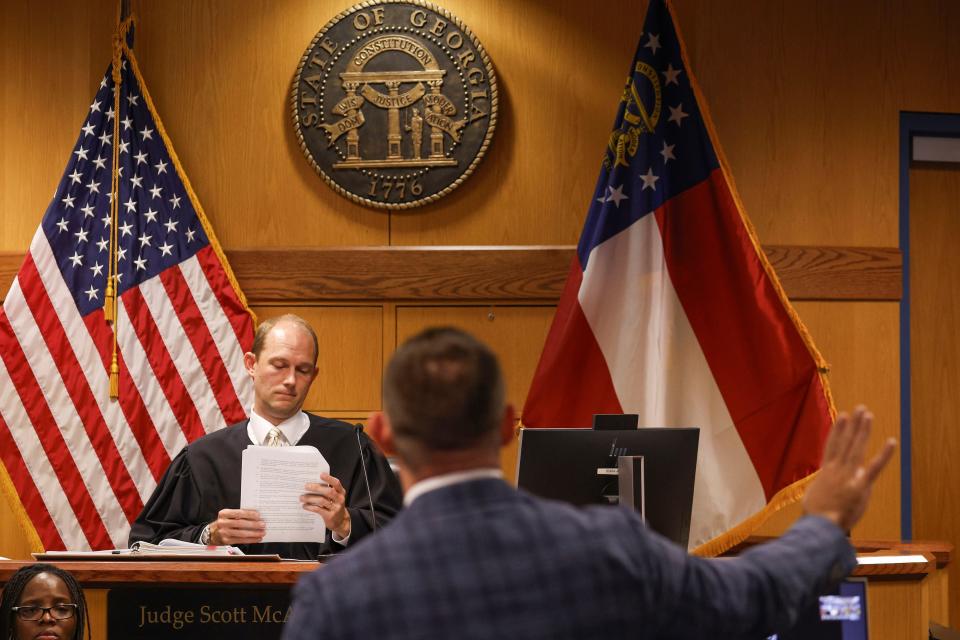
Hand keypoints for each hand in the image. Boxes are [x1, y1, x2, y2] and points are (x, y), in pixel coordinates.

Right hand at [209, 508, 265, 544]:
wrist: (212, 533)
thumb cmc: (224, 522)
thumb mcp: (228, 515)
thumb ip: (239, 514)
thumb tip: (256, 514)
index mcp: (224, 513)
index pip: (238, 513)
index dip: (249, 514)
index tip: (258, 515)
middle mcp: (222, 523)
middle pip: (240, 524)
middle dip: (253, 524)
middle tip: (263, 524)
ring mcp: (224, 533)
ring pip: (241, 533)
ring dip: (254, 533)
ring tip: (262, 532)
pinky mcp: (226, 541)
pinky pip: (241, 540)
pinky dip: (251, 540)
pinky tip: (257, 538)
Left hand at [302, 472, 350, 538]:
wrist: (340, 521)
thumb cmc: (334, 506)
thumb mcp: (335, 497)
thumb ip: (327, 491)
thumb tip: (312, 483)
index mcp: (341, 492)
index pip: (336, 483)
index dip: (329, 478)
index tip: (320, 475)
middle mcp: (339, 499)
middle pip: (328, 491)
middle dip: (316, 488)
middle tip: (306, 486)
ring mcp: (335, 508)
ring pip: (322, 501)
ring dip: (310, 498)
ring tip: (302, 497)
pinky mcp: (330, 516)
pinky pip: (318, 510)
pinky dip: (310, 507)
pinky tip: (304, 506)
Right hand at [802, 406, 896, 530]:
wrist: (819, 526)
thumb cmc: (816, 515)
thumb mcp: (815, 495)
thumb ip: (825, 484)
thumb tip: (830, 478)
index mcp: (826, 471)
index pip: (832, 445)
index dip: (838, 429)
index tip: (843, 416)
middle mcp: (836, 469)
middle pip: (845, 442)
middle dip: (853, 424)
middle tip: (859, 409)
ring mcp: (847, 476)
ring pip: (856, 448)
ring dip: (862, 430)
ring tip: (867, 415)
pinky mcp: (860, 486)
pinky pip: (874, 468)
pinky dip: (884, 454)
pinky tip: (891, 442)